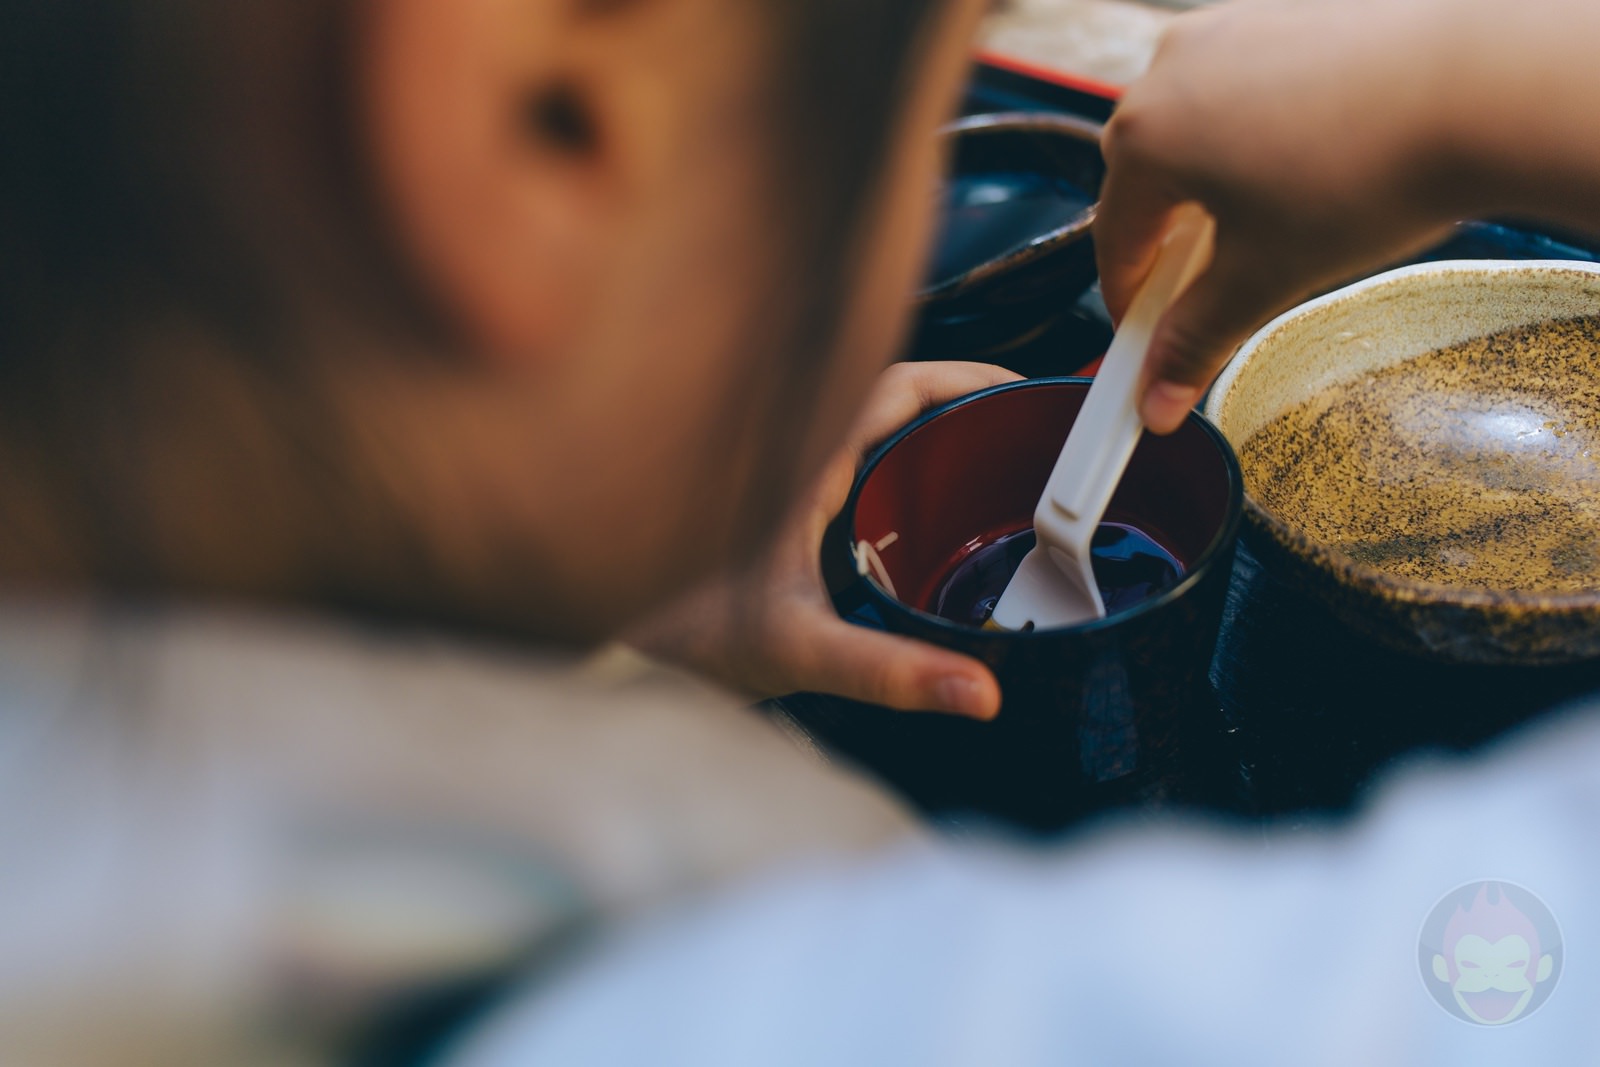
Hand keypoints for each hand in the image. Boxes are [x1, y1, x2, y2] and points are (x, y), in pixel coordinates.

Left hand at [626, 362, 1019, 719]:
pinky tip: (926, 523)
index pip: (899, 386)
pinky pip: (853, 469)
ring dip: (929, 442)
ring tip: (989, 472)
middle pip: (893, 403)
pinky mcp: (777, 509)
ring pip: (871, 435)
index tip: (1018, 391)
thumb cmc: (680, 631)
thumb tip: (978, 691)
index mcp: (802, 455)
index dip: (966, 379)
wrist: (614, 647)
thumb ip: (889, 672)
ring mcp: (785, 478)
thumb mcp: (799, 648)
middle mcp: (793, 453)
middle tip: (1019, 436)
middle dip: (961, 410)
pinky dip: (899, 478)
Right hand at [1096, 0, 1466, 432]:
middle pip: (1148, 179)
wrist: (1484, 86)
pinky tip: (1307, 169)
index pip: (1114, 239)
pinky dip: (1256, 134)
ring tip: (1276, 228)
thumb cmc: (1371, 170)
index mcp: (1145, 135)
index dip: (1129, 302)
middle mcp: (1170, 69)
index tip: (1146, 338)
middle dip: (1172, 243)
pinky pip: (1242, 88)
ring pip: (1195, 130)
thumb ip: (1197, 341)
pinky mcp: (1280, 13)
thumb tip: (1160, 395)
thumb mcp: (1266, 278)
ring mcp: (1227, 30)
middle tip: (1212, 292)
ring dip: (1214, 186)